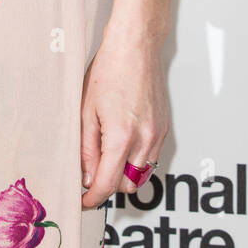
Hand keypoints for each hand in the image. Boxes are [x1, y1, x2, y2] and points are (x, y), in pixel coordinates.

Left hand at [79, 24, 169, 210]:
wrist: (135, 46)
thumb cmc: (109, 71)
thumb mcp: (86, 110)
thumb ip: (86, 148)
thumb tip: (85, 176)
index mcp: (121, 137)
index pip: (108, 185)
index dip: (92, 198)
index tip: (82, 201)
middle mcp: (145, 139)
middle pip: (127, 186)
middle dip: (108, 184)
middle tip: (90, 172)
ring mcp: (158, 134)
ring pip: (142, 174)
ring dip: (124, 173)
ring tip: (105, 153)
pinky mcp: (165, 128)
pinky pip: (151, 157)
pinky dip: (136, 159)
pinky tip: (122, 141)